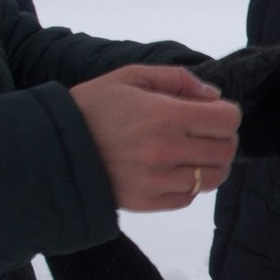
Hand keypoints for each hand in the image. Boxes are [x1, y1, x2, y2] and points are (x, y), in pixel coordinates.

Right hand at [70, 65, 240, 211]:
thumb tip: (213, 96)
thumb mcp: (130, 76)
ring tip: (192, 153)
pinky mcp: (146, 203)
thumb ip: (177, 80)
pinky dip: (188, 185)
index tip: (214, 111)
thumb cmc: (92, 106)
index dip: (227, 113)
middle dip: (222, 138)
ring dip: (210, 164)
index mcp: (164, 116)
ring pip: (212, 178)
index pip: (226, 121)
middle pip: (226, 151)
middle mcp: (165, 151)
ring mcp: (157, 181)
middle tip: (205, 132)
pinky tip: (171, 169)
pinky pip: (187, 198)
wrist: (52, 147)